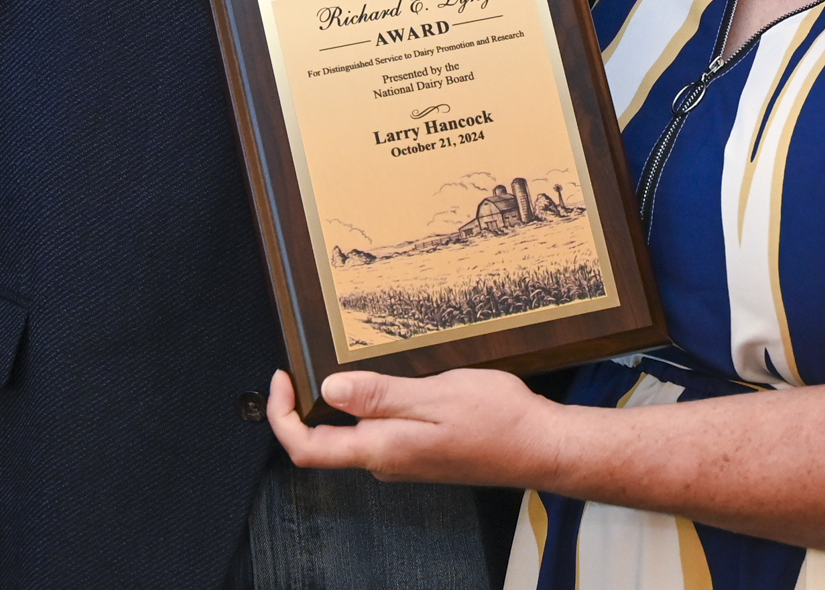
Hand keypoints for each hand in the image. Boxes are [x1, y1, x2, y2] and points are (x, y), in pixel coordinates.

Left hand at [264, 366, 563, 487]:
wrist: (541, 447)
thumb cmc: (498, 422)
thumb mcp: (435, 395)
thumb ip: (380, 395)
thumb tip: (331, 389)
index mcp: (384, 449)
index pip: (308, 447)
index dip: (282, 417)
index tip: (282, 381)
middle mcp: (388, 462)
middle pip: (326, 441)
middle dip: (310, 403)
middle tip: (309, 362)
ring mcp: (405, 460)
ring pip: (356, 433)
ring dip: (346, 401)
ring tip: (356, 363)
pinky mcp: (421, 454)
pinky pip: (382, 431)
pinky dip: (373, 406)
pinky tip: (393, 381)